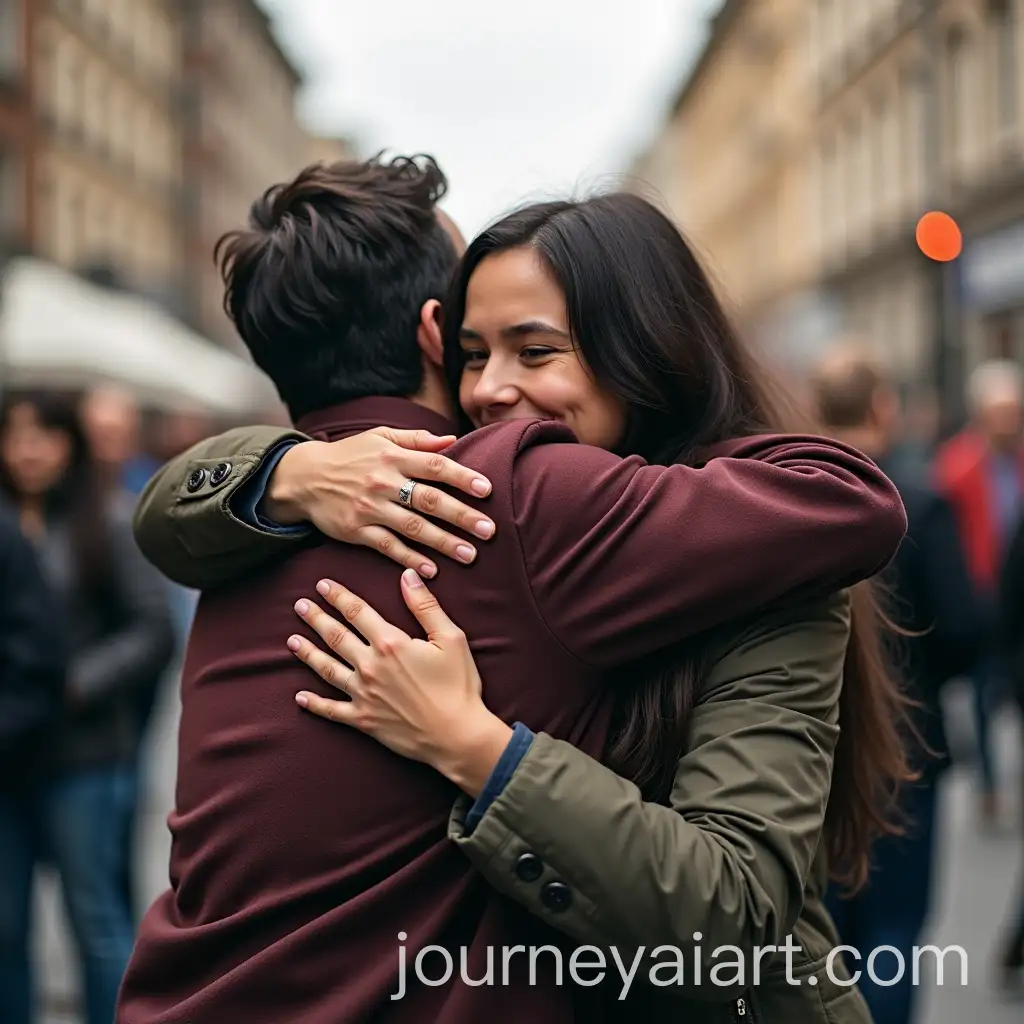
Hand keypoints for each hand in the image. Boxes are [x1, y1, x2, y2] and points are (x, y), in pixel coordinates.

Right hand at [265, 427, 495, 578]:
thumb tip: (452, 439)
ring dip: (443, 542)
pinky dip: (410, 558)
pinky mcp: (357, 531)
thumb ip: (416, 440)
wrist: (304, 477)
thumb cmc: (350, 455)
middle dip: (461, 516)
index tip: (486, 490)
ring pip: (412, 527)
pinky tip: (431, 569)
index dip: (462, 477)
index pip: (434, 466)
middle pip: (428, 500)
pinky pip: (388, 547)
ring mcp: (370, 508)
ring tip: (469, 554)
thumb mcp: (380, 437)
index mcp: (393, 457)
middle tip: (488, 530)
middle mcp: (383, 482)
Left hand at [288, 570, 512, 795]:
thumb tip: (407, 576)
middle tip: (300, 606)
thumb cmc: (457, 686)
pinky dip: (313, 703)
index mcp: (390, 643)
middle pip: (335, 636)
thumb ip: (425, 606)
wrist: (456, 735)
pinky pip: (331, 710)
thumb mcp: (450, 638)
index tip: (322, 585)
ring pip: (326, 668)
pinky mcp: (362, 720)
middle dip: (316, 618)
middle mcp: (369, 666)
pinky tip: (299, 697)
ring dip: (307, 653)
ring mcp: (362, 694)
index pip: (357, 612)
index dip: (338, 596)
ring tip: (292, 640)